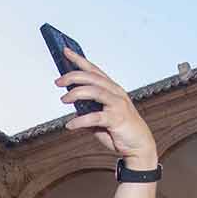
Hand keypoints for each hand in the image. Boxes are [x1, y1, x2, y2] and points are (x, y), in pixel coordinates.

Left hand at [56, 48, 159, 168]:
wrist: (138, 146)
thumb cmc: (120, 130)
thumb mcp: (100, 119)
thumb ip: (88, 111)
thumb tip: (73, 107)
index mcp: (112, 89)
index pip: (94, 70)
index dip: (80, 59)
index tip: (65, 51)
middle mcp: (116, 93)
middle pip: (92, 77)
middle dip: (73, 76)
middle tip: (58, 81)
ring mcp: (118, 105)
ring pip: (95, 91)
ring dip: (76, 93)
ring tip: (64, 100)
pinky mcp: (117, 119)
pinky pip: (95, 117)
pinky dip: (80, 120)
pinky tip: (71, 125)